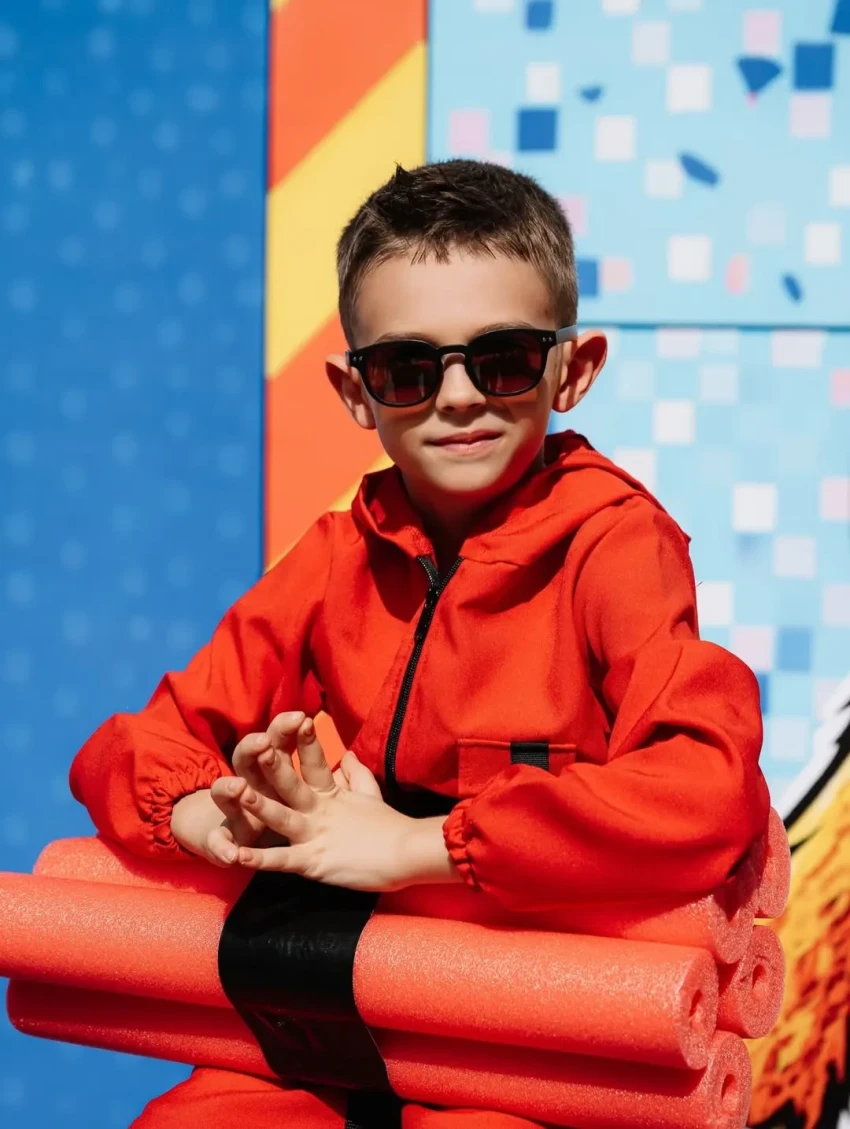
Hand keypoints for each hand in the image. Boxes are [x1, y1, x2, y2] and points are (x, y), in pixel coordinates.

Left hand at [220, 714, 417, 892]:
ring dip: (259, 804)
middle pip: (293, 784)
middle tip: (258, 743)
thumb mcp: (370, 795)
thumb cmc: (390, 827)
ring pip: (282, 817)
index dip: (308, 741)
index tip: (300, 717)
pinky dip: (259, 859)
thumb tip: (344, 754)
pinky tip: (237, 855)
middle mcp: (320, 811)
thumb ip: (355, 774)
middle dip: (274, 765)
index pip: (317, 762)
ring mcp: (316, 836)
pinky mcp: (314, 862)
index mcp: (332, 795)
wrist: (409, 853)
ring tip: (237, 791)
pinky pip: (282, 860)